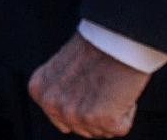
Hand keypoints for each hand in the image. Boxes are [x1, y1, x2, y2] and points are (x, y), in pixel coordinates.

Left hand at [28, 33, 148, 136]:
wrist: (117, 36)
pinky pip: (121, 128)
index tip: (87, 89)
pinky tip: (121, 90)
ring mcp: (76, 114)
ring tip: (110, 86)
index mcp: (40, 90)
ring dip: (111, 112)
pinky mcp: (102, 120)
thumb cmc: (96, 45)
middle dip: (96, 112)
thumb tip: (71, 105)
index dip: (81, 106)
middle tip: (102, 86)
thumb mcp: (62, 66)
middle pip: (81, 128)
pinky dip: (127, 112)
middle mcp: (53, 105)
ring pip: (101, 131)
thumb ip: (60, 89)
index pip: (60, 120)